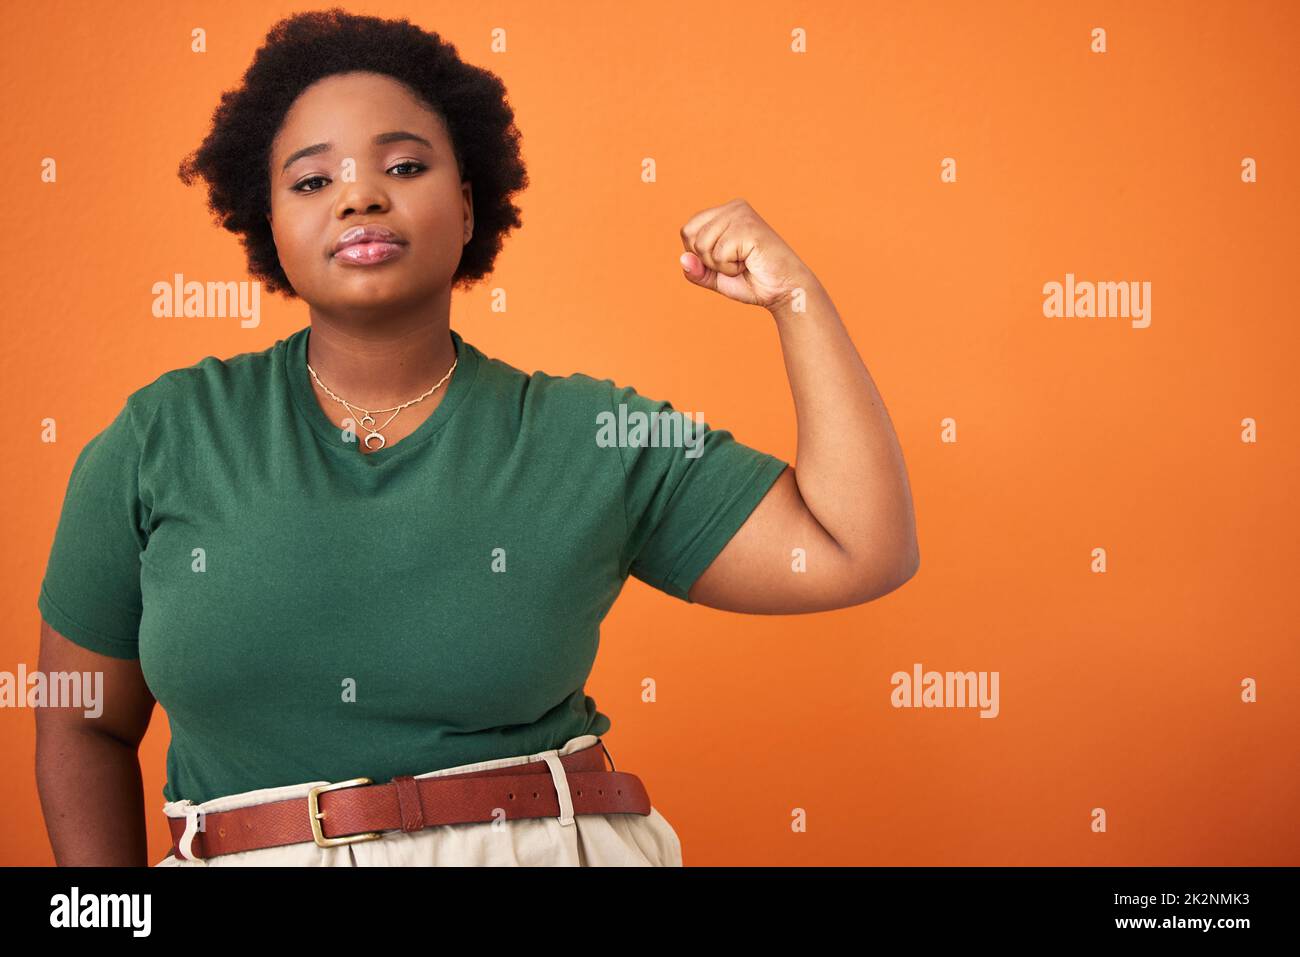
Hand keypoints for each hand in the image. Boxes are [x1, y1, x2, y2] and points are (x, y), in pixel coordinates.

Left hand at [678, 198, 815, 313]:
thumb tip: (683, 259)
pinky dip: (730, 268)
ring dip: (720, 265)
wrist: (784, 291)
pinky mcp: (748, 227)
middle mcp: (733, 207)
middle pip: (690, 236)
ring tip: (744, 262)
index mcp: (725, 212)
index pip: (687, 230)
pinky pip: (718, 254)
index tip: (726, 260)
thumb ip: (696, 270)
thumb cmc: (753, 281)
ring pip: (702, 245)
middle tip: (736, 263)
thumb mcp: (716, 277)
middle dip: (707, 260)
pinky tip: (750, 263)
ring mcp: (741, 214)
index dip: (699, 255)